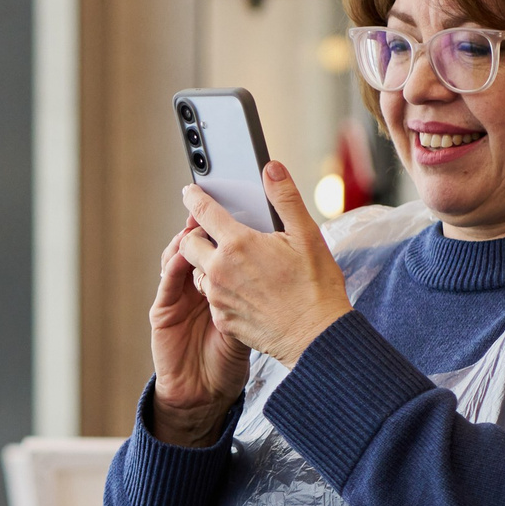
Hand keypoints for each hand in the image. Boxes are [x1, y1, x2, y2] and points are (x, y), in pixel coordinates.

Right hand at [149, 215, 249, 445]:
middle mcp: (197, 285)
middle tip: (211, 203)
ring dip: (186, 239)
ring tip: (197, 223)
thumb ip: (257, 288)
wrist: (207, 393)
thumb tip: (273, 255)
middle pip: (197, 245)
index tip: (237, 201)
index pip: (220, 246)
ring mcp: (177, 297)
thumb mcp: (252, 318)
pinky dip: (174, 265)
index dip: (226, 225)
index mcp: (221, 283)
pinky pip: (167, 281)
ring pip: (178, 257)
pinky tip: (183, 255)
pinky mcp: (163, 310)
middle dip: (201, 223)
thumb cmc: (230, 357)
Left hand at [180, 161, 352, 365]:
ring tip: (230, 262)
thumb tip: (271, 168)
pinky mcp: (222, 319)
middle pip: (188, 243)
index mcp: (238, 244)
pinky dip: (218, 289)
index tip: (190, 192)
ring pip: (197, 272)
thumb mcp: (306, 235)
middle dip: (196, 234)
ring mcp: (218, 297)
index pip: (203, 212)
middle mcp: (220, 270)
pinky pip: (210, 298)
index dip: (194, 198)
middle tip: (213, 232)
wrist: (316, 337)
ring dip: (206, 263)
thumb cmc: (316, 287)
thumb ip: (285, 198)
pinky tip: (241, 289)